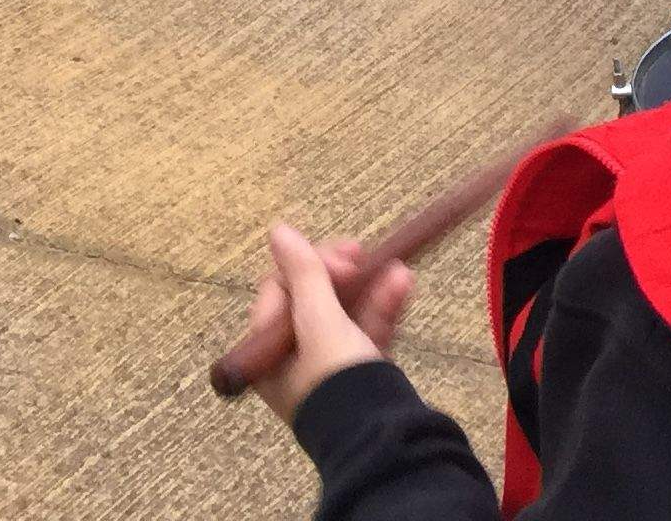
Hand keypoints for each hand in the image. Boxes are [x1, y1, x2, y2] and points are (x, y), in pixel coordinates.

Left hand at [239, 224, 415, 425]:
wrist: (384, 440)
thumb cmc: (339, 382)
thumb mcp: (319, 322)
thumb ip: (304, 275)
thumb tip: (278, 231)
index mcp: (268, 354)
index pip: (278, 290)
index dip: (305, 266)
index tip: (339, 260)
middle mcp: (294, 361)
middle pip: (312, 299)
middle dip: (341, 274)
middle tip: (362, 255)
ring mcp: (330, 368)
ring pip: (345, 313)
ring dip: (370, 286)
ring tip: (396, 264)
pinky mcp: (362, 375)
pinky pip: (367, 332)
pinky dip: (383, 308)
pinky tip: (402, 283)